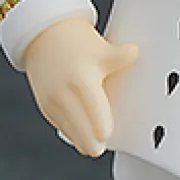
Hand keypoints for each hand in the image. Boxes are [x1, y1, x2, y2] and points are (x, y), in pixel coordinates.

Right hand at [22, 16, 138, 157]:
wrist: (44, 37)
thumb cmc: (74, 43)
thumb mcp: (101, 49)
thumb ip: (120, 56)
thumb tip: (135, 52)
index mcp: (82, 81)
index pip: (95, 118)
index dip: (104, 131)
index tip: (111, 134)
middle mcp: (64, 95)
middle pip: (83, 136)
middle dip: (96, 143)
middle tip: (106, 141)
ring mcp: (52, 103)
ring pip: (72, 136)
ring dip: (85, 138)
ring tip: (97, 137)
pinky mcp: (45, 107)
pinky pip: (63, 128)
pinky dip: (74, 131)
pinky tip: (85, 129)